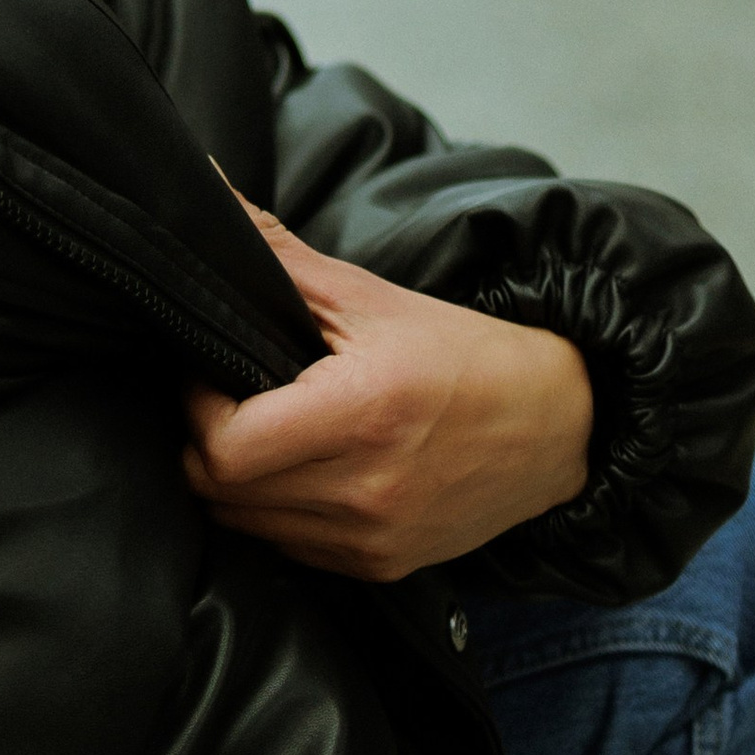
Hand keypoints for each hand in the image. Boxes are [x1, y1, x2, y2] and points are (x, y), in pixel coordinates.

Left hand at [182, 194, 592, 580]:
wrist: (557, 422)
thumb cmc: (462, 354)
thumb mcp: (370, 297)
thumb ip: (279, 255)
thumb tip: (206, 189)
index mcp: (363, 414)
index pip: (225, 448)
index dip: (197, 408)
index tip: (209, 373)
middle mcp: (367, 489)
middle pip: (223, 493)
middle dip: (206, 443)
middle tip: (227, 400)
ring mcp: (374, 538)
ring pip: (248, 527)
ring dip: (240, 483)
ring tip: (268, 432)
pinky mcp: (382, 565)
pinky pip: (291, 549)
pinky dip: (279, 513)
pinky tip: (304, 470)